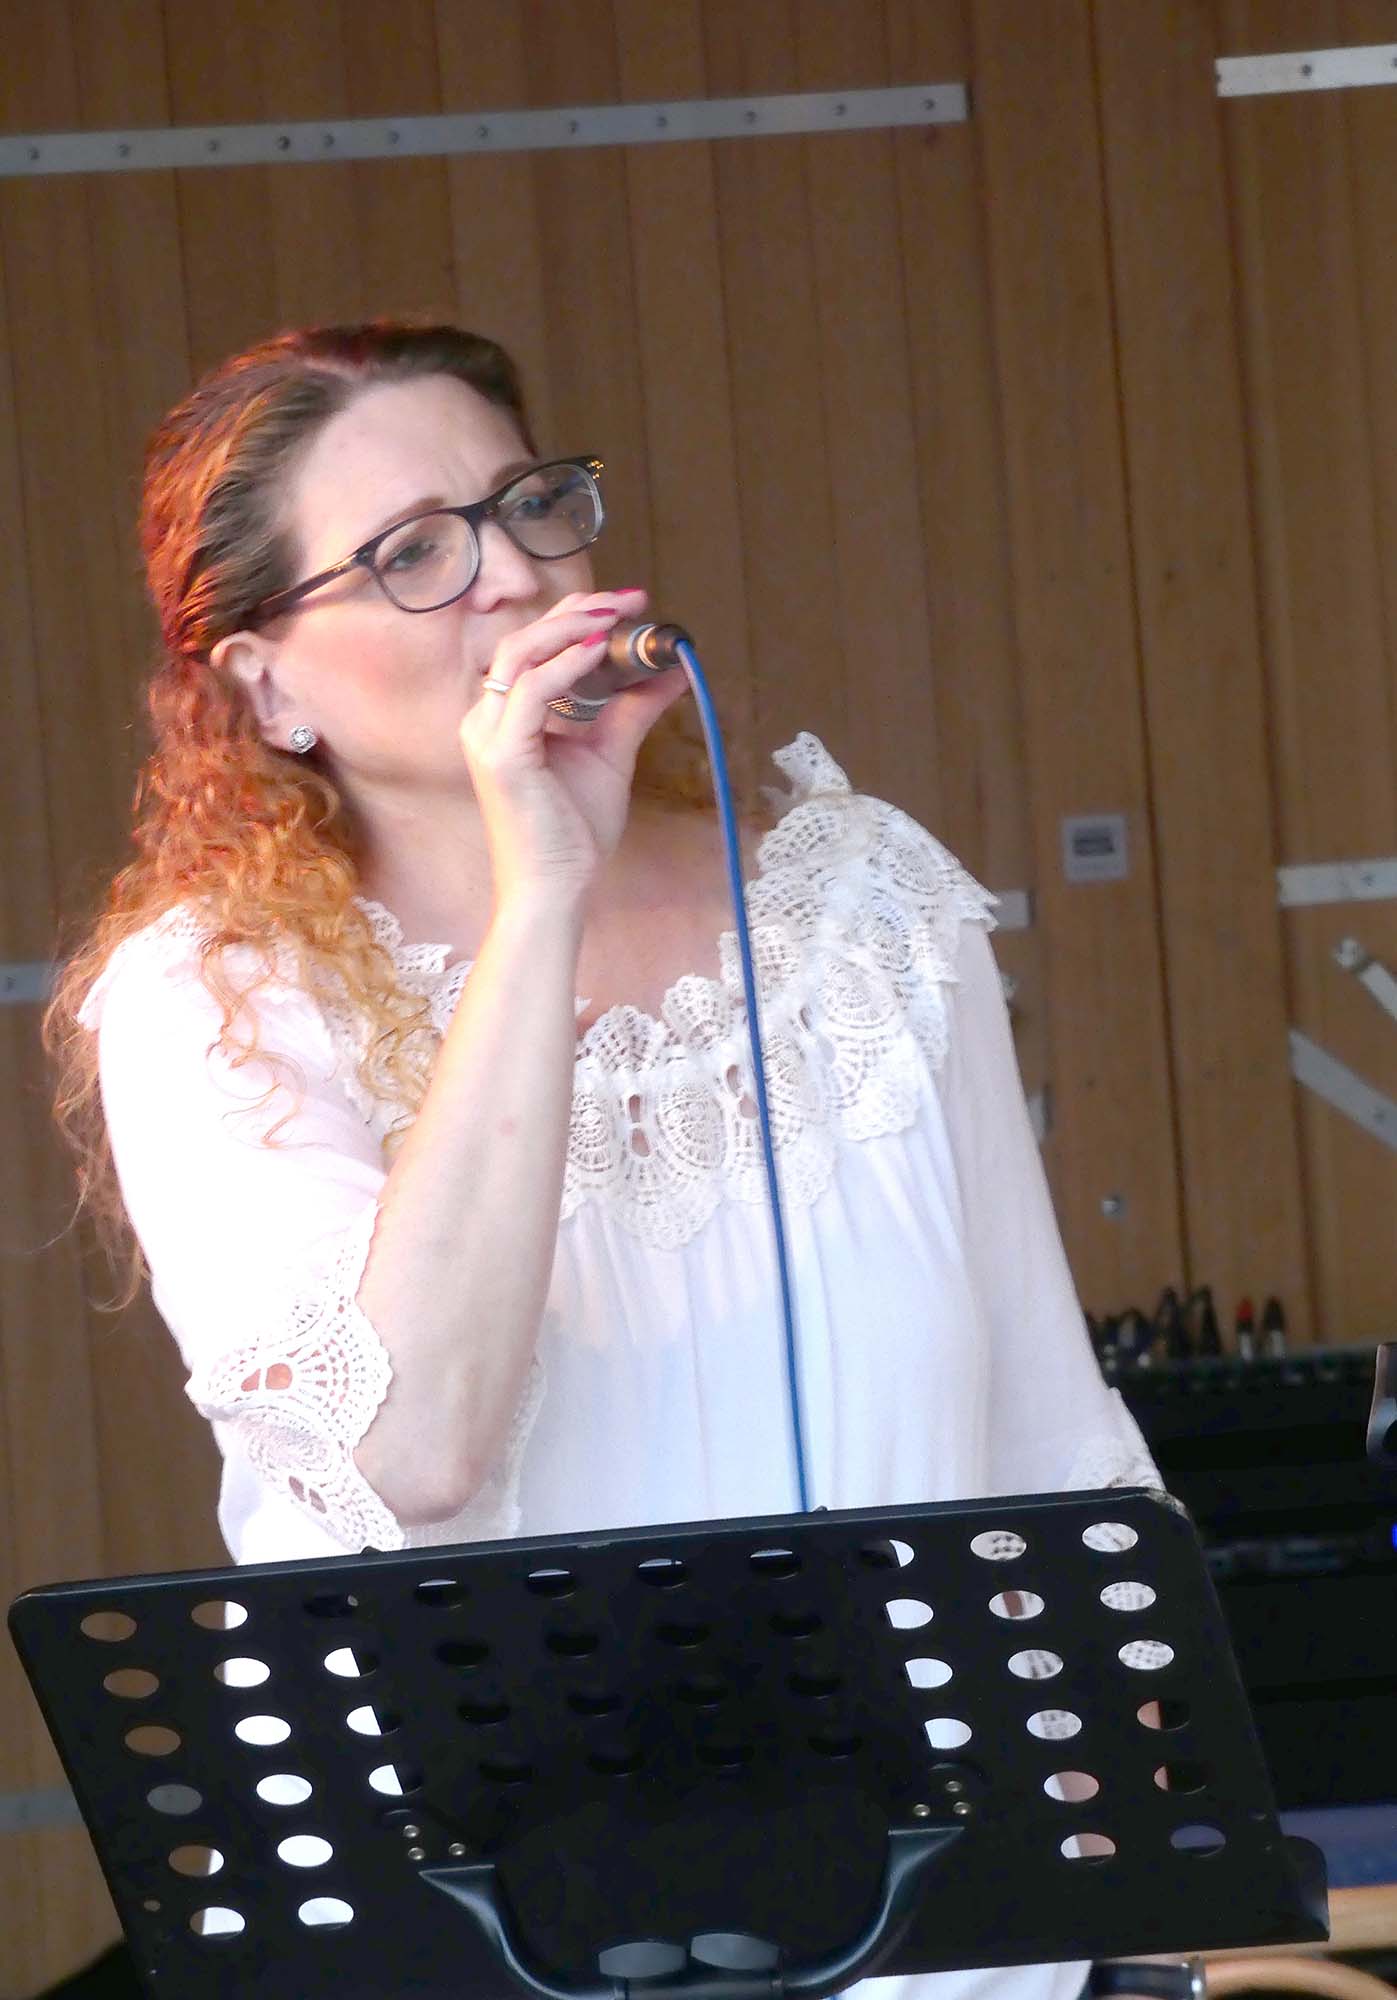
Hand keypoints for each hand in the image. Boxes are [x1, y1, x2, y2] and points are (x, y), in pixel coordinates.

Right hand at [458, 588, 686, 902]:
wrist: (556, 888)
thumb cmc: (574, 833)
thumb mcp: (611, 754)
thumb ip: (633, 710)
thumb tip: (670, 671)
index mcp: (505, 717)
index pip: (532, 648)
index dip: (575, 616)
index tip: (626, 604)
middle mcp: (486, 720)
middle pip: (522, 641)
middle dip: (576, 612)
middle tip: (628, 600)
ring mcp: (487, 737)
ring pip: (519, 656)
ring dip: (570, 629)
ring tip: (616, 618)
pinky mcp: (501, 756)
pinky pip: (530, 693)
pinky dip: (565, 667)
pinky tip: (599, 652)